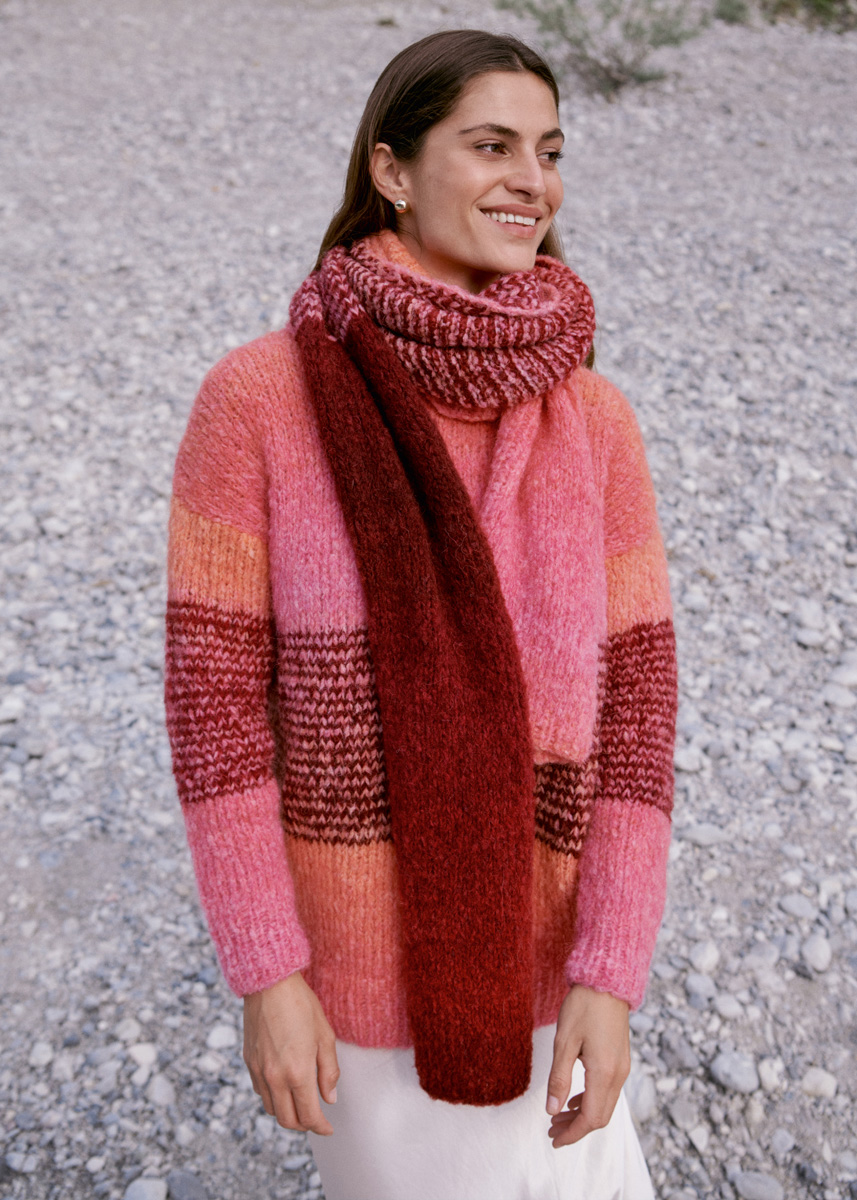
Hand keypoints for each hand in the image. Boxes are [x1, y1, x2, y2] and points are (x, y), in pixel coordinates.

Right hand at [243, 972, 338, 1135]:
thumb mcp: (325, 1036)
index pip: (308, 1115)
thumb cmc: (301, 1005)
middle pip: (287, 1120)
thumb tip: (329, 1097)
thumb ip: (329, 1071)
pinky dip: (273, 1098)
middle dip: (304, 1126)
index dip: (321, 1127)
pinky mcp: (249, 1062)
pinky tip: (284, 1087)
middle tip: (316, 1120)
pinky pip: (260, 1091)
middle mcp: (275, 1077)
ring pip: (271, 1109)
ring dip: (287, 1113)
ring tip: (301, 1104)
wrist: (269, 983)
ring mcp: (259, 1071)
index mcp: (297, 1072)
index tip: (328, 1128)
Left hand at [545, 985, 629, 1146]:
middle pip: (601, 1116)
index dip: (572, 1133)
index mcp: (604, 1072)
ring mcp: (622, 1067)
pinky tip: (574, 1098)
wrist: (607, 981)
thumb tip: (551, 1110)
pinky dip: (591, 1100)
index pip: (591, 1118)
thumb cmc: (584, 1006)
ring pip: (605, 1104)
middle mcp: (618, 1074)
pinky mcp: (621, 1059)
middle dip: (576, 1128)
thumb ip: (559, 1078)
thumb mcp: (564, 1041)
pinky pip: (608, 1091)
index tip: (553, 1139)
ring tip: (557, 1116)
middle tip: (551, 1130)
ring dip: (583, 1115)